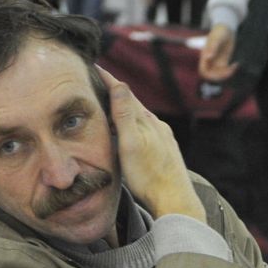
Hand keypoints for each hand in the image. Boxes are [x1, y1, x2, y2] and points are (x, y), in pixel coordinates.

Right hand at [97, 66, 204, 220]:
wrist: (175, 202)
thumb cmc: (149, 177)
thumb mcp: (131, 144)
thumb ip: (124, 115)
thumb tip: (119, 84)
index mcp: (147, 121)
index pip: (124, 93)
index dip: (107, 79)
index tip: (92, 66)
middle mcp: (157, 126)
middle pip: (132, 103)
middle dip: (114, 92)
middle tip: (97, 82)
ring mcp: (163, 138)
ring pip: (140, 117)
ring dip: (124, 109)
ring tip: (110, 105)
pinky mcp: (165, 151)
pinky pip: (146, 130)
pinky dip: (133, 124)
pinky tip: (130, 132)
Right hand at [200, 22, 237, 80]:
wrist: (227, 28)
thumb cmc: (220, 31)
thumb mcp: (216, 38)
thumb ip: (212, 47)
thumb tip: (208, 57)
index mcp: (205, 56)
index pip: (203, 71)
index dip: (210, 74)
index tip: (219, 71)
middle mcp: (210, 60)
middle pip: (211, 75)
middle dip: (220, 76)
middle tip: (230, 70)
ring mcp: (216, 62)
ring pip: (219, 75)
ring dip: (226, 74)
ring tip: (234, 66)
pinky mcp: (223, 62)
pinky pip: (225, 71)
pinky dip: (230, 71)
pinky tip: (236, 64)